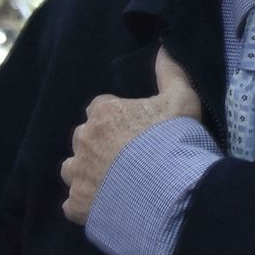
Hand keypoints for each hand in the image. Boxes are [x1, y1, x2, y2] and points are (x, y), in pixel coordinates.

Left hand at [60, 47, 201, 223]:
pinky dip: (86, 203)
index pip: (101, 108)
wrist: (168, 190)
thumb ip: (171, 73)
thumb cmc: (175, 140)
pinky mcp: (77, 205)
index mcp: (104, 112)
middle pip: (85, 138)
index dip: (118, 119)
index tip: (137, 131)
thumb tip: (164, 48)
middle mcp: (84, 140)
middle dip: (100, 145)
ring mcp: (78, 174)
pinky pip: (74, 203)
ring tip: (114, 183)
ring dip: (87, 173)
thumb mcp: (181, 100)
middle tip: (129, 158)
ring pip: (73, 169)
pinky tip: (107, 206)